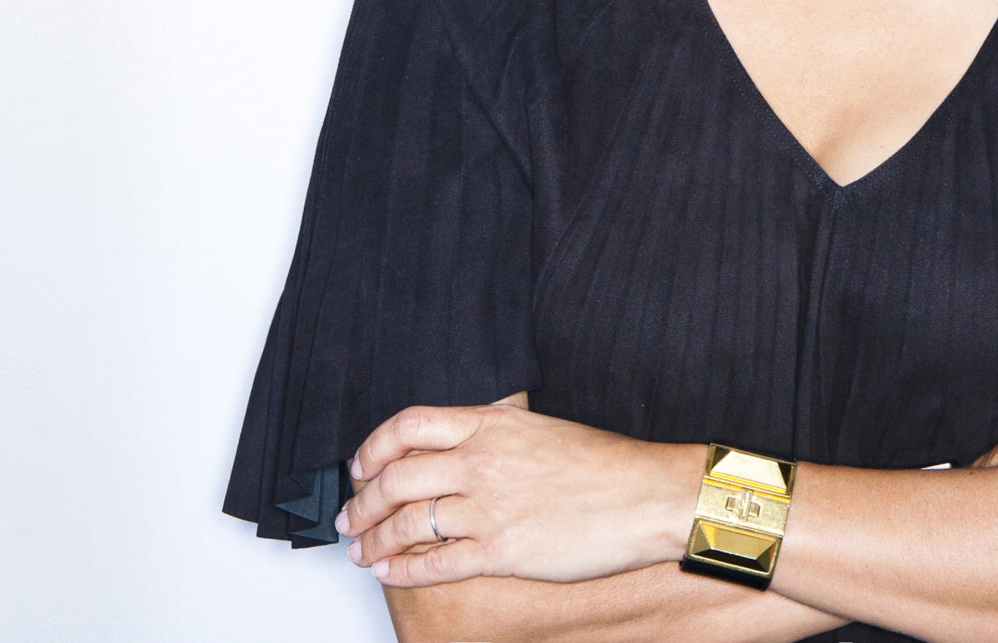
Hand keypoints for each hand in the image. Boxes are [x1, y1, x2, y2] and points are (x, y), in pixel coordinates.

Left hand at [338, 400, 701, 587]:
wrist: (646, 497)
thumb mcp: (539, 428)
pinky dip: (403, 571)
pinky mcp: (501, 550)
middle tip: (350, 516)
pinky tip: (391, 573)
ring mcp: (489, 506)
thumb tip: (455, 445)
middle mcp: (481, 461)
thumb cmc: (604, 466)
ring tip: (363, 550)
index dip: (373, 447)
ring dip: (374, 540)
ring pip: (407, 524)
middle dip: (362, 502)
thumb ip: (493, 432)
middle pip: (395, 477)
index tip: (361, 465)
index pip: (408, 425)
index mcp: (490, 424)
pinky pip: (435, 564)